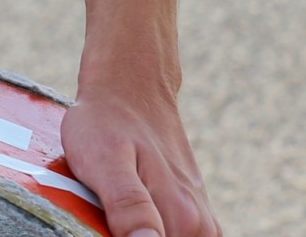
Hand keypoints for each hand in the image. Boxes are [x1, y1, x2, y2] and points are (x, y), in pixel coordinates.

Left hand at [60, 81, 219, 236]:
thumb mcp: (104, 160)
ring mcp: (201, 219)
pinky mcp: (195, 212)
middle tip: (109, 210)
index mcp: (183, 219)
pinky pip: (180, 236)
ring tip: (118, 208)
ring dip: (148, 233)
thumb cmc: (107, 120)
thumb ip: (128, 207)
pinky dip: (157, 231)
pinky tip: (136, 211)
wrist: (129, 84)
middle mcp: (200, 225)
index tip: (109, 223)